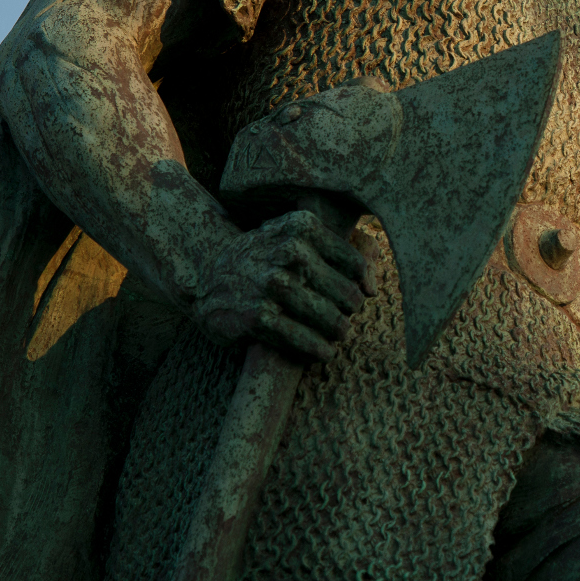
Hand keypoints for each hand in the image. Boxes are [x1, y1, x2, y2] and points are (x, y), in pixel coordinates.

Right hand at [192, 208, 376, 360]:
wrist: (207, 277)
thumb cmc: (264, 258)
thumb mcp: (292, 237)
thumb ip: (337, 250)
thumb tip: (372, 287)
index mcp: (302, 227)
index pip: (355, 264)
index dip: (362, 286)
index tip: (361, 296)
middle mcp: (289, 252)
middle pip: (347, 295)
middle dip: (349, 312)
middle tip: (343, 318)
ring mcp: (273, 285)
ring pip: (330, 320)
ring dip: (338, 332)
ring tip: (336, 335)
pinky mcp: (259, 316)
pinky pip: (305, 340)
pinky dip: (319, 350)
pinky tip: (324, 353)